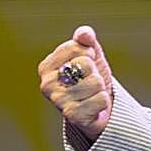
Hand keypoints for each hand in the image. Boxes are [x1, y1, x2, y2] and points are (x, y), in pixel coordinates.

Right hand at [37, 24, 113, 141]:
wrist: (96, 108)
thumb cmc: (90, 78)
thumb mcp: (90, 55)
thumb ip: (85, 40)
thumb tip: (84, 33)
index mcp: (47, 66)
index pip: (76, 47)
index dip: (89, 53)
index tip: (86, 63)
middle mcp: (47, 84)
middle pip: (86, 64)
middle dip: (94, 71)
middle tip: (89, 82)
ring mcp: (58, 101)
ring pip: (95, 82)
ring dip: (100, 88)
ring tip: (91, 94)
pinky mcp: (72, 116)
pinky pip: (101, 99)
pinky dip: (103, 102)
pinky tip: (94, 107)